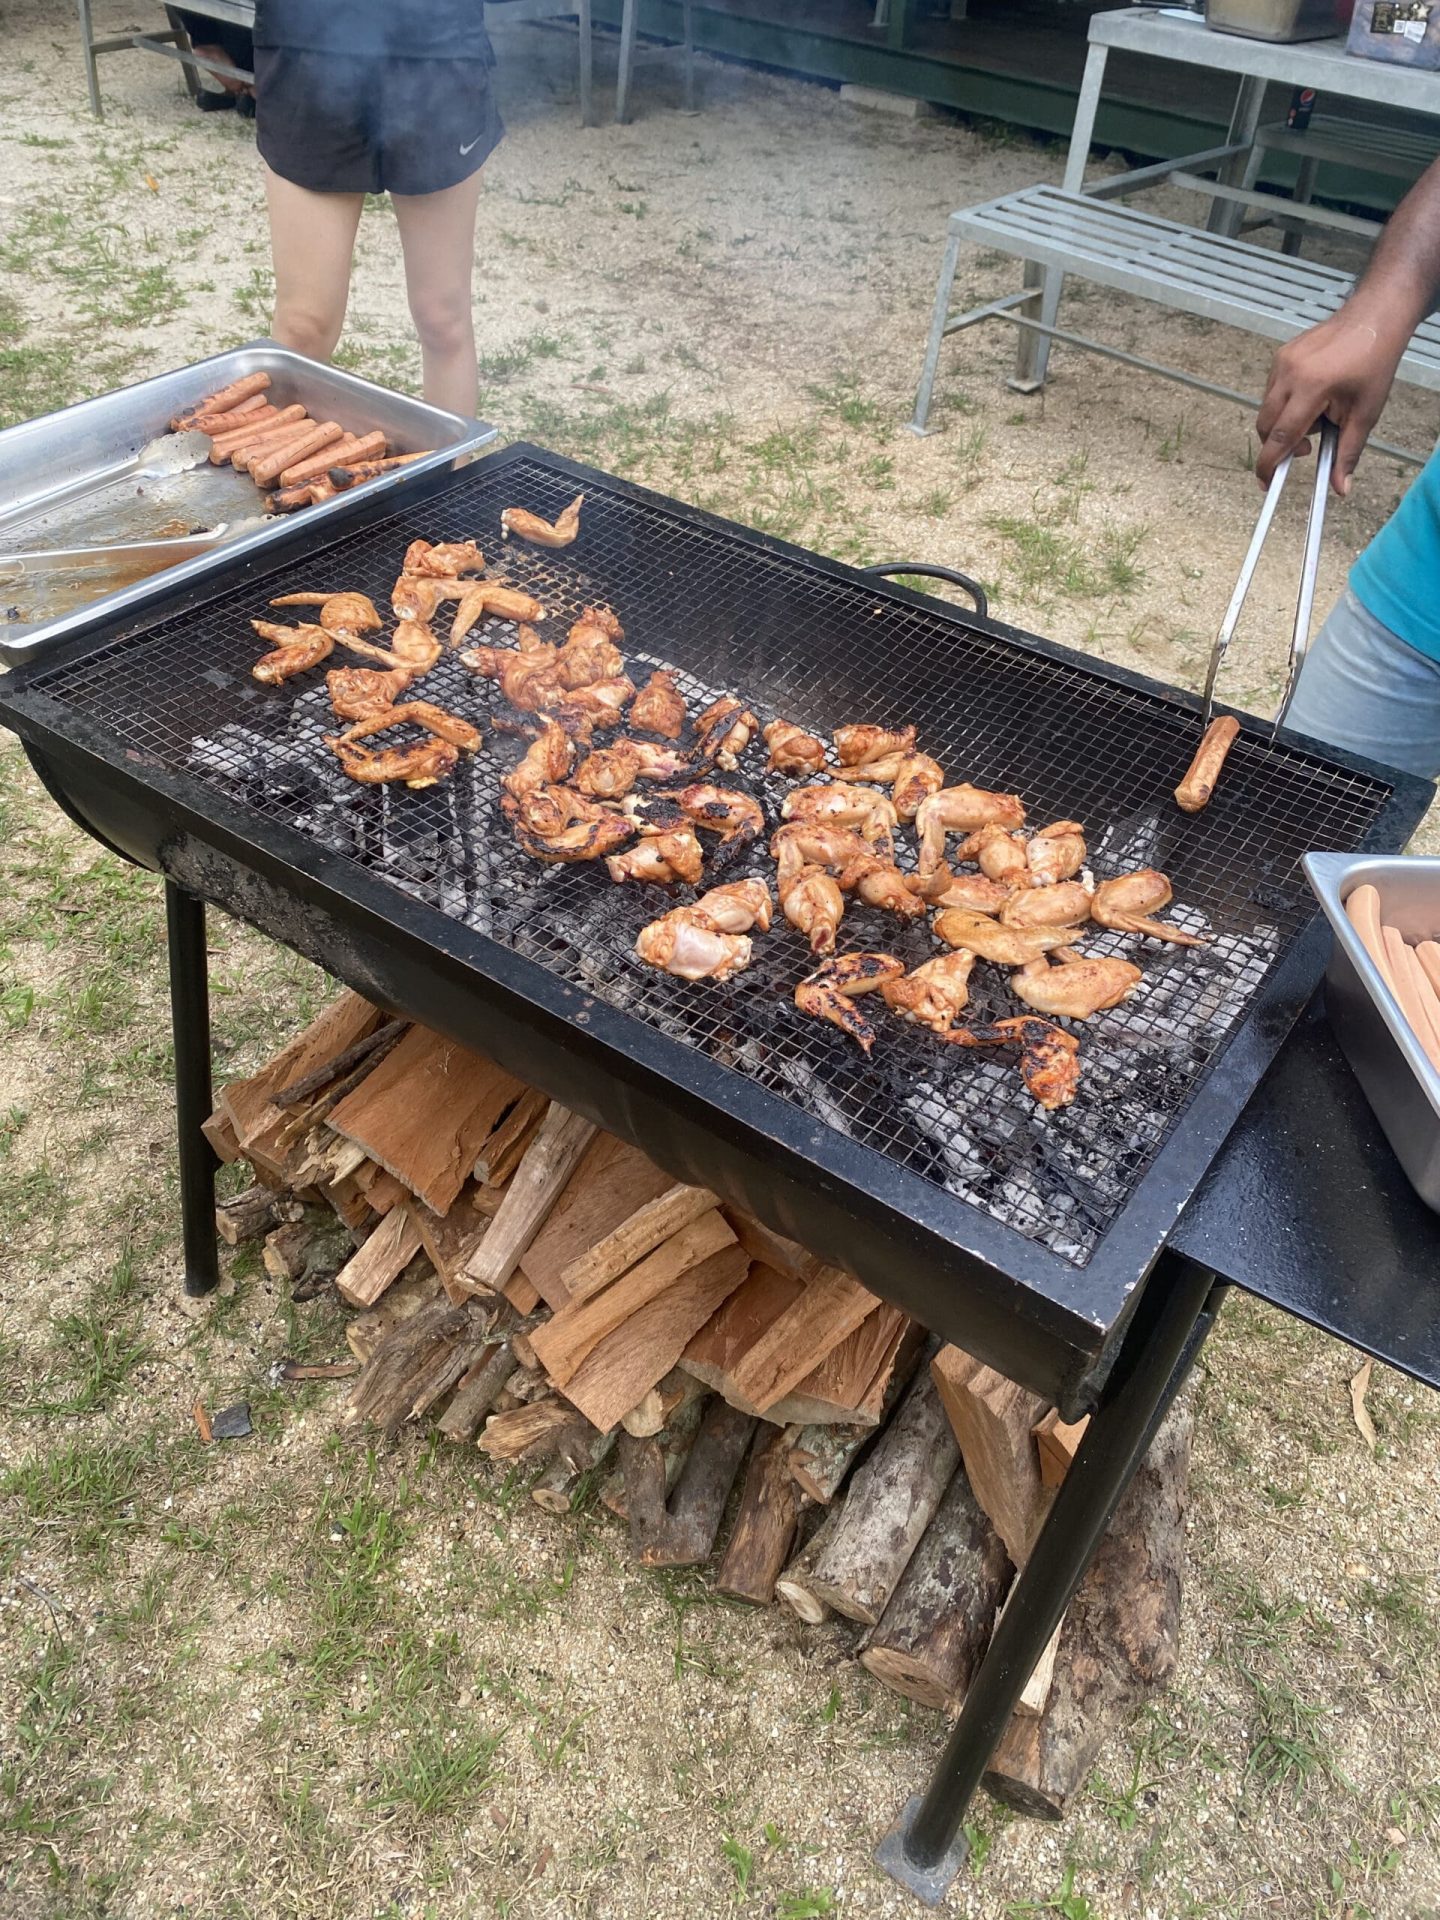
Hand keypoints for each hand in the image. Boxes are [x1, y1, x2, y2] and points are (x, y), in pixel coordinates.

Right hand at [1254, 307, 1408, 493]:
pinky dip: (1286, 404)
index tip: (1266, 483)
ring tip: (1317, 414)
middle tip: (1308, 447)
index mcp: (1311, 388)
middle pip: (1267, 426)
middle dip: (1280, 444)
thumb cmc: (1373, 362)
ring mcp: (1282, 362)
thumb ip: (1348, 453)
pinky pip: (1272, 391)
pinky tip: (1312, 397)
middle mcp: (1290, 374)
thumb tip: (1341, 487)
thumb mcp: (1365, 413)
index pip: (1281, 437)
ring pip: (1267, 409)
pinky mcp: (1281, 356)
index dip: (1269, 465)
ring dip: (1286, 422)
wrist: (1373, 319)